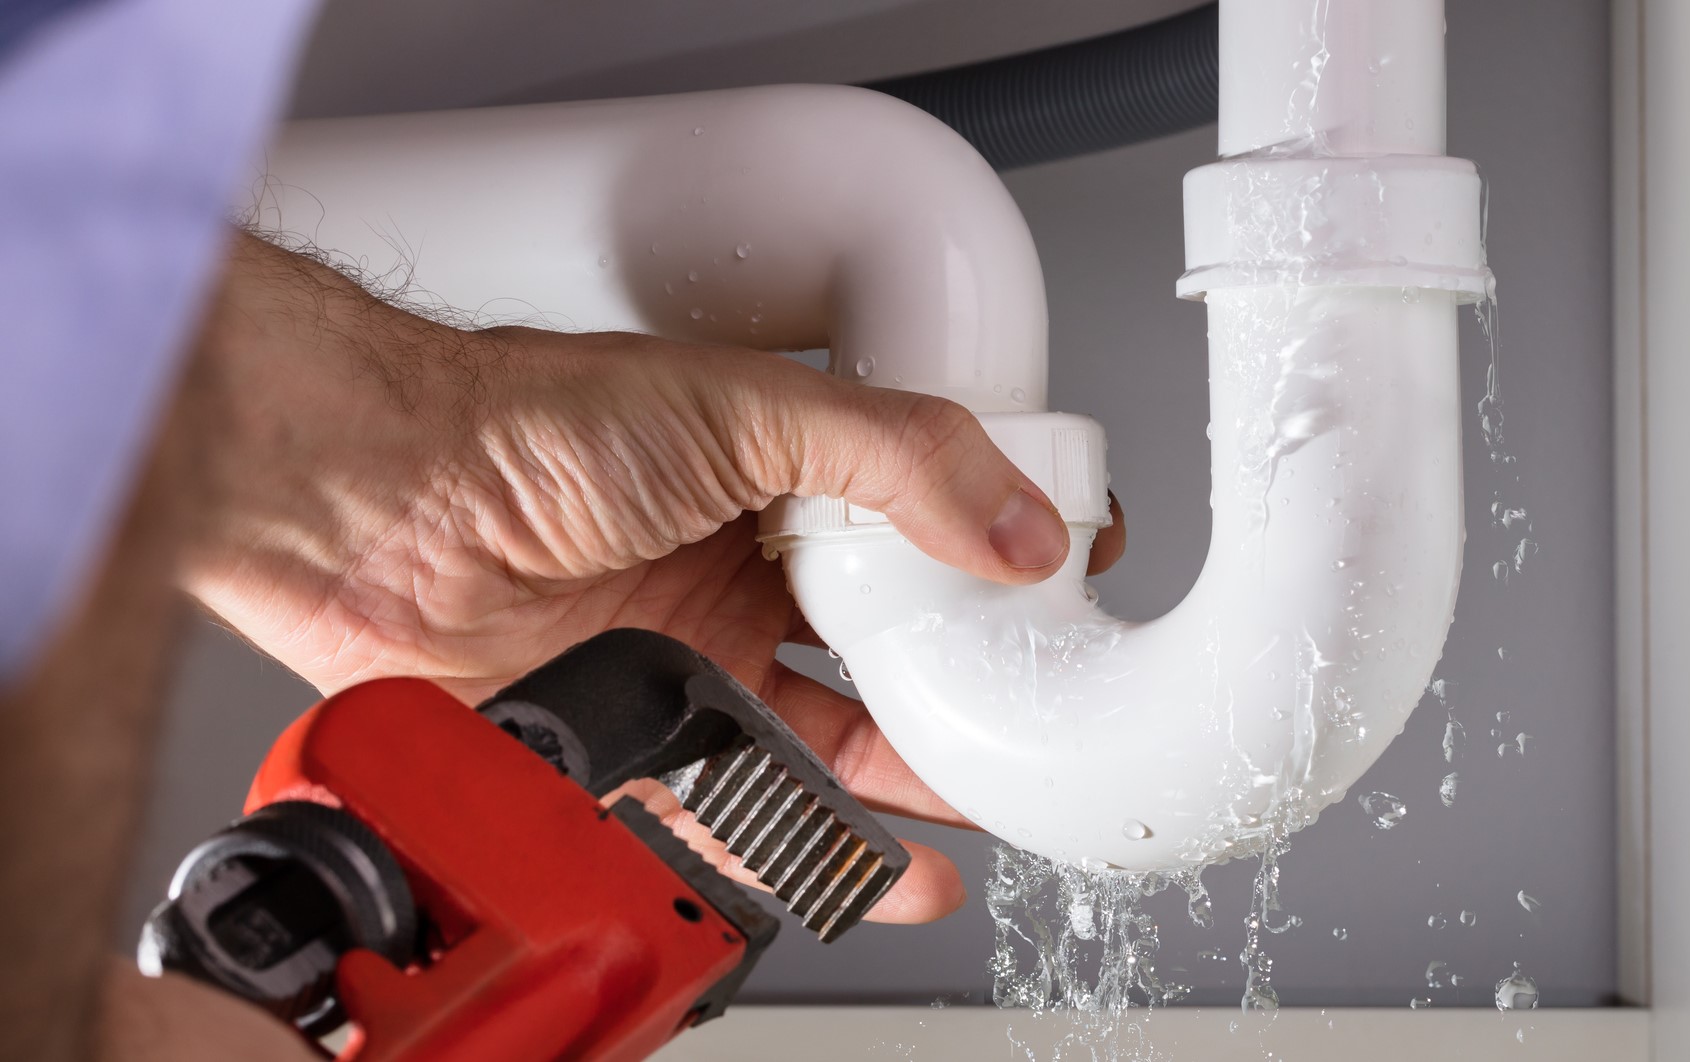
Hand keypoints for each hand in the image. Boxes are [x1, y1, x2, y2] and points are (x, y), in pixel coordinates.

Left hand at [181, 234, 1124, 921]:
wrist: (366, 500)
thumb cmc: (523, 417)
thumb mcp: (748, 403)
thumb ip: (898, 455)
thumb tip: (1016, 523)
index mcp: (784, 475)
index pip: (926, 521)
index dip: (997, 556)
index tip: (1063, 592)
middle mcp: (742, 567)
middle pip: (887, 646)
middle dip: (965, 691)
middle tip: (1032, 724)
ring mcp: (691, 657)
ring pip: (825, 738)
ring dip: (905, 784)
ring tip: (978, 810)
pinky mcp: (635, 738)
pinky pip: (739, 808)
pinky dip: (807, 846)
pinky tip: (870, 865)